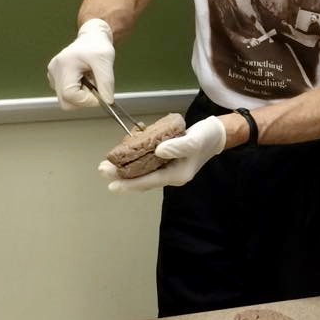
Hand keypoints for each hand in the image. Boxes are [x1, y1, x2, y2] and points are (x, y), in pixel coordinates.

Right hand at [47, 19, 114, 109]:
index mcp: (64, 65)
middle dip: (84, 99)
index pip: (70, 95)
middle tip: (95, 85)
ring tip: (89, 80)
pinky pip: (66, 96)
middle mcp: (54, 71)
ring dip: (82, 96)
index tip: (100, 95)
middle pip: (65, 101)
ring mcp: (53, 75)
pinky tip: (84, 80)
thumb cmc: (97, 45)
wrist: (92, 38)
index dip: (87, 100)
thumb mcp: (106, 61)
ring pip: (66, 100)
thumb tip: (107, 101)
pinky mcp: (56, 79)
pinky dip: (78, 93)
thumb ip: (107, 83)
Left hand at [98, 116, 226, 191]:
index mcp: (175, 175)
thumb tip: (157, 151)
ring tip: (108, 163)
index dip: (129, 184)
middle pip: (141, 177)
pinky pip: (147, 160)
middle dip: (121, 175)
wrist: (217, 133)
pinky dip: (135, 156)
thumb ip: (176, 146)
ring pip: (142, 170)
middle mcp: (169, 174)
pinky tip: (126, 148)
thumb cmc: (206, 138)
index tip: (111, 185)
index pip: (148, 181)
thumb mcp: (193, 141)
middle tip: (102, 169)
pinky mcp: (166, 157)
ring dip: (125, 166)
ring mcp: (167, 167)